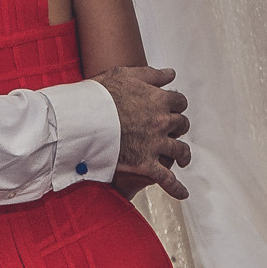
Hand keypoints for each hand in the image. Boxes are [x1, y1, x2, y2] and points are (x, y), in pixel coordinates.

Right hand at [93, 64, 192, 200]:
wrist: (83, 118)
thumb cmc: (100, 95)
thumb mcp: (126, 74)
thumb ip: (151, 74)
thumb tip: (170, 74)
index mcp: (159, 99)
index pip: (179, 101)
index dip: (176, 105)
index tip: (172, 108)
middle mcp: (162, 121)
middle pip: (181, 124)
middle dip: (178, 127)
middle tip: (173, 131)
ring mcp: (155, 144)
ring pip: (180, 150)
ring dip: (183, 155)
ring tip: (183, 159)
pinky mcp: (145, 163)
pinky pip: (165, 179)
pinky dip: (176, 187)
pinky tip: (183, 194)